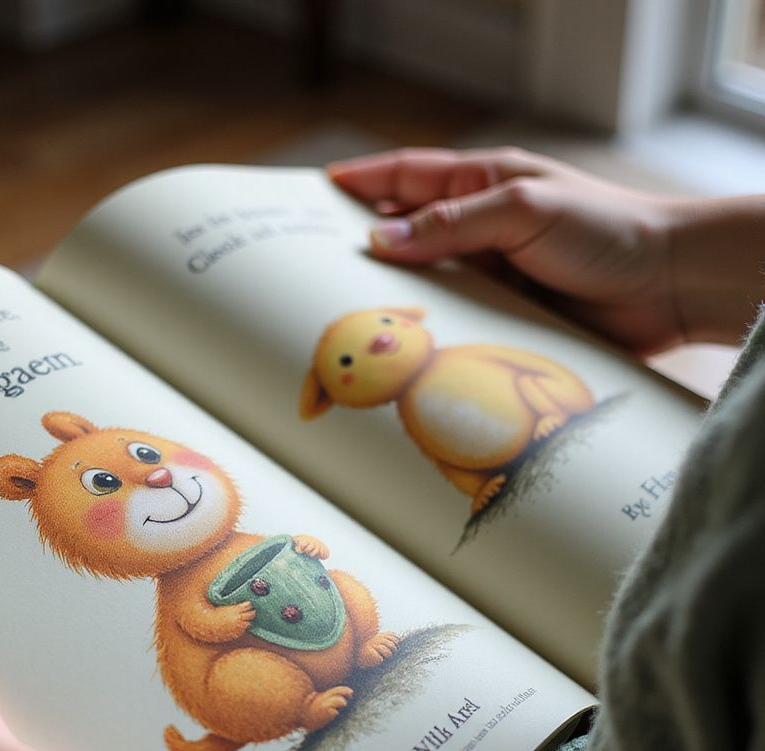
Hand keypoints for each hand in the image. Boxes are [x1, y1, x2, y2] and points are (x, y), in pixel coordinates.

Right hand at [328, 147, 764, 352]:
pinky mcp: (502, 314)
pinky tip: (400, 342)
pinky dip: (426, 327)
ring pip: (425, 280)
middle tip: (316, 257)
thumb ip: (451, 224)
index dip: (364, 180)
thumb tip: (381, 239)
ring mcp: (491, 273)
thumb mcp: (522, 210)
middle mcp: (482, 227)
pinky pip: (452, 319)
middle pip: (409, 230)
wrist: (667, 286)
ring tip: (345, 304)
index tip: (319, 189)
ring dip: (392, 291)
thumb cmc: (606, 231)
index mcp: (486, 183)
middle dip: (364, 240)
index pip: (410, 175)